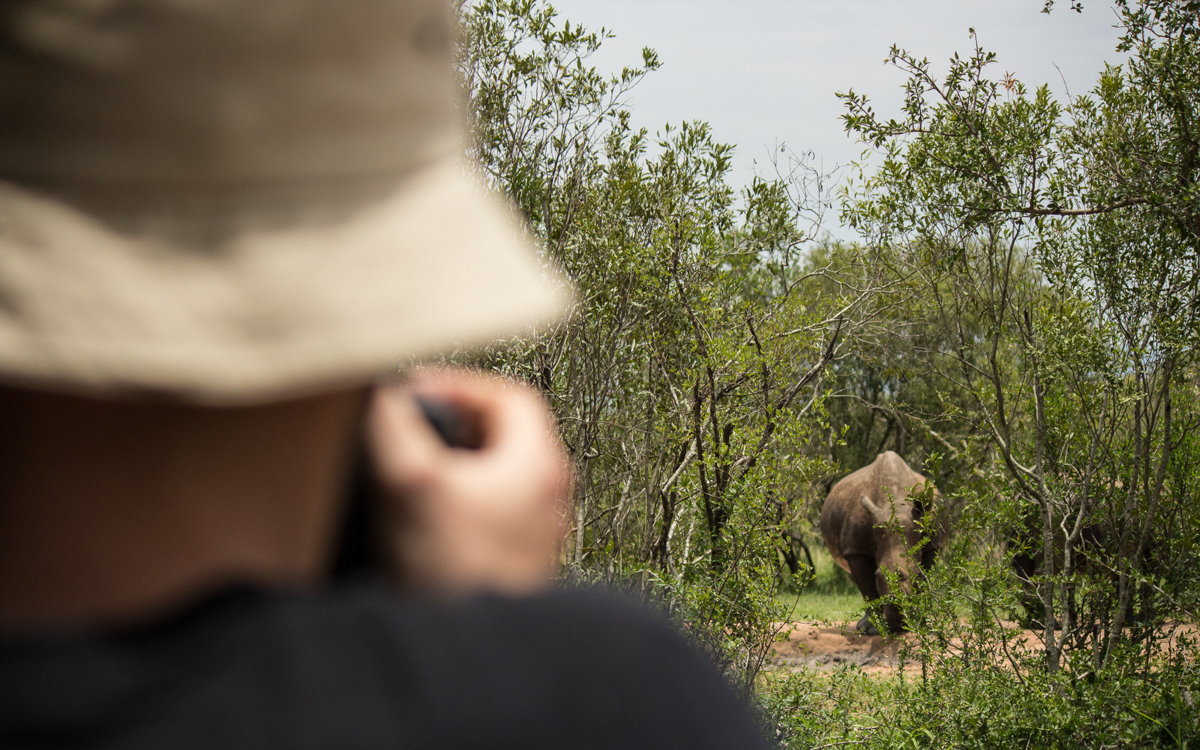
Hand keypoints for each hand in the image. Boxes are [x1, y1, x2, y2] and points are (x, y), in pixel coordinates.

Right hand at [365, 368, 570, 594]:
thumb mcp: (413, 485)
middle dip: (458, 422)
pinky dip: (462, 502)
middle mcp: (549, 496)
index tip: (421, 390)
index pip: (509, 396)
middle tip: (419, 425)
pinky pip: (494, 514)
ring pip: (501, 476)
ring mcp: (537, 534)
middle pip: (508, 434)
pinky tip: (427, 520)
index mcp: (539, 465)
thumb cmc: (457, 574)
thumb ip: (394, 429)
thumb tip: (381, 393)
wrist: (475, 657)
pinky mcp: (519, 565)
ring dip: (459, 464)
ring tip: (417, 469)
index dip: (461, 384)